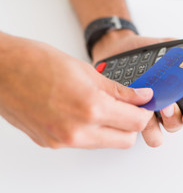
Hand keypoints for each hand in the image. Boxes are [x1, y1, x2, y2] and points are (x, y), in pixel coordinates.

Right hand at [0, 33, 153, 148]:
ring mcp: (62, 140)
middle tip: (129, 106)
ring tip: (105, 106)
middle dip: (132, 124)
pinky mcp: (51, 143)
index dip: (144, 112)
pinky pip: (84, 143)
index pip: (135, 123)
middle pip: (125, 140)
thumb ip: (119, 90)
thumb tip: (142, 97)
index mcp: (90, 108)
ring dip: (113, 128)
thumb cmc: (37, 62)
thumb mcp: (87, 71)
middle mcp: (77, 131)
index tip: (144, 103)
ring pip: (105, 143)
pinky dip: (92, 130)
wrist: (1, 70)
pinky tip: (84, 111)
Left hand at [92, 30, 182, 146]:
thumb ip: (180, 48)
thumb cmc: (140, 50)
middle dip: (174, 118)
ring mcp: (144, 112)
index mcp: (176, 93)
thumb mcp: (163, 45)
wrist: (115, 49)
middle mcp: (163, 107)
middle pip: (175, 125)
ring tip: (149, 111)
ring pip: (155, 134)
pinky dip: (131, 120)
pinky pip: (131, 127)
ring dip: (154, 127)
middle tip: (168, 106)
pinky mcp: (126, 113)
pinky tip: (130, 106)